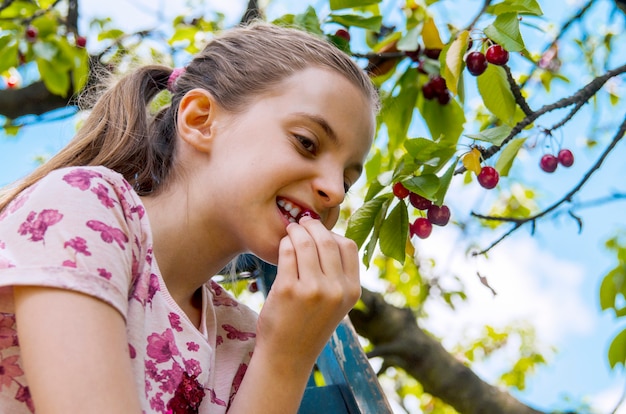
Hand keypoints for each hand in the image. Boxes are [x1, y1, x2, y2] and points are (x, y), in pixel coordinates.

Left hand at [255, 216, 361, 368]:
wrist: (288, 356)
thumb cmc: (310, 324)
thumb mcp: (336, 303)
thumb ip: (338, 274)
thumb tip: (328, 235)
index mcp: (352, 291)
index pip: (348, 246)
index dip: (333, 234)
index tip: (320, 232)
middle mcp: (336, 290)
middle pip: (327, 240)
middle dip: (313, 226)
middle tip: (302, 223)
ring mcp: (312, 290)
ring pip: (306, 242)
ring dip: (296, 231)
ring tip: (291, 230)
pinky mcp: (288, 290)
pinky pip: (287, 252)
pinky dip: (284, 243)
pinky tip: (283, 246)